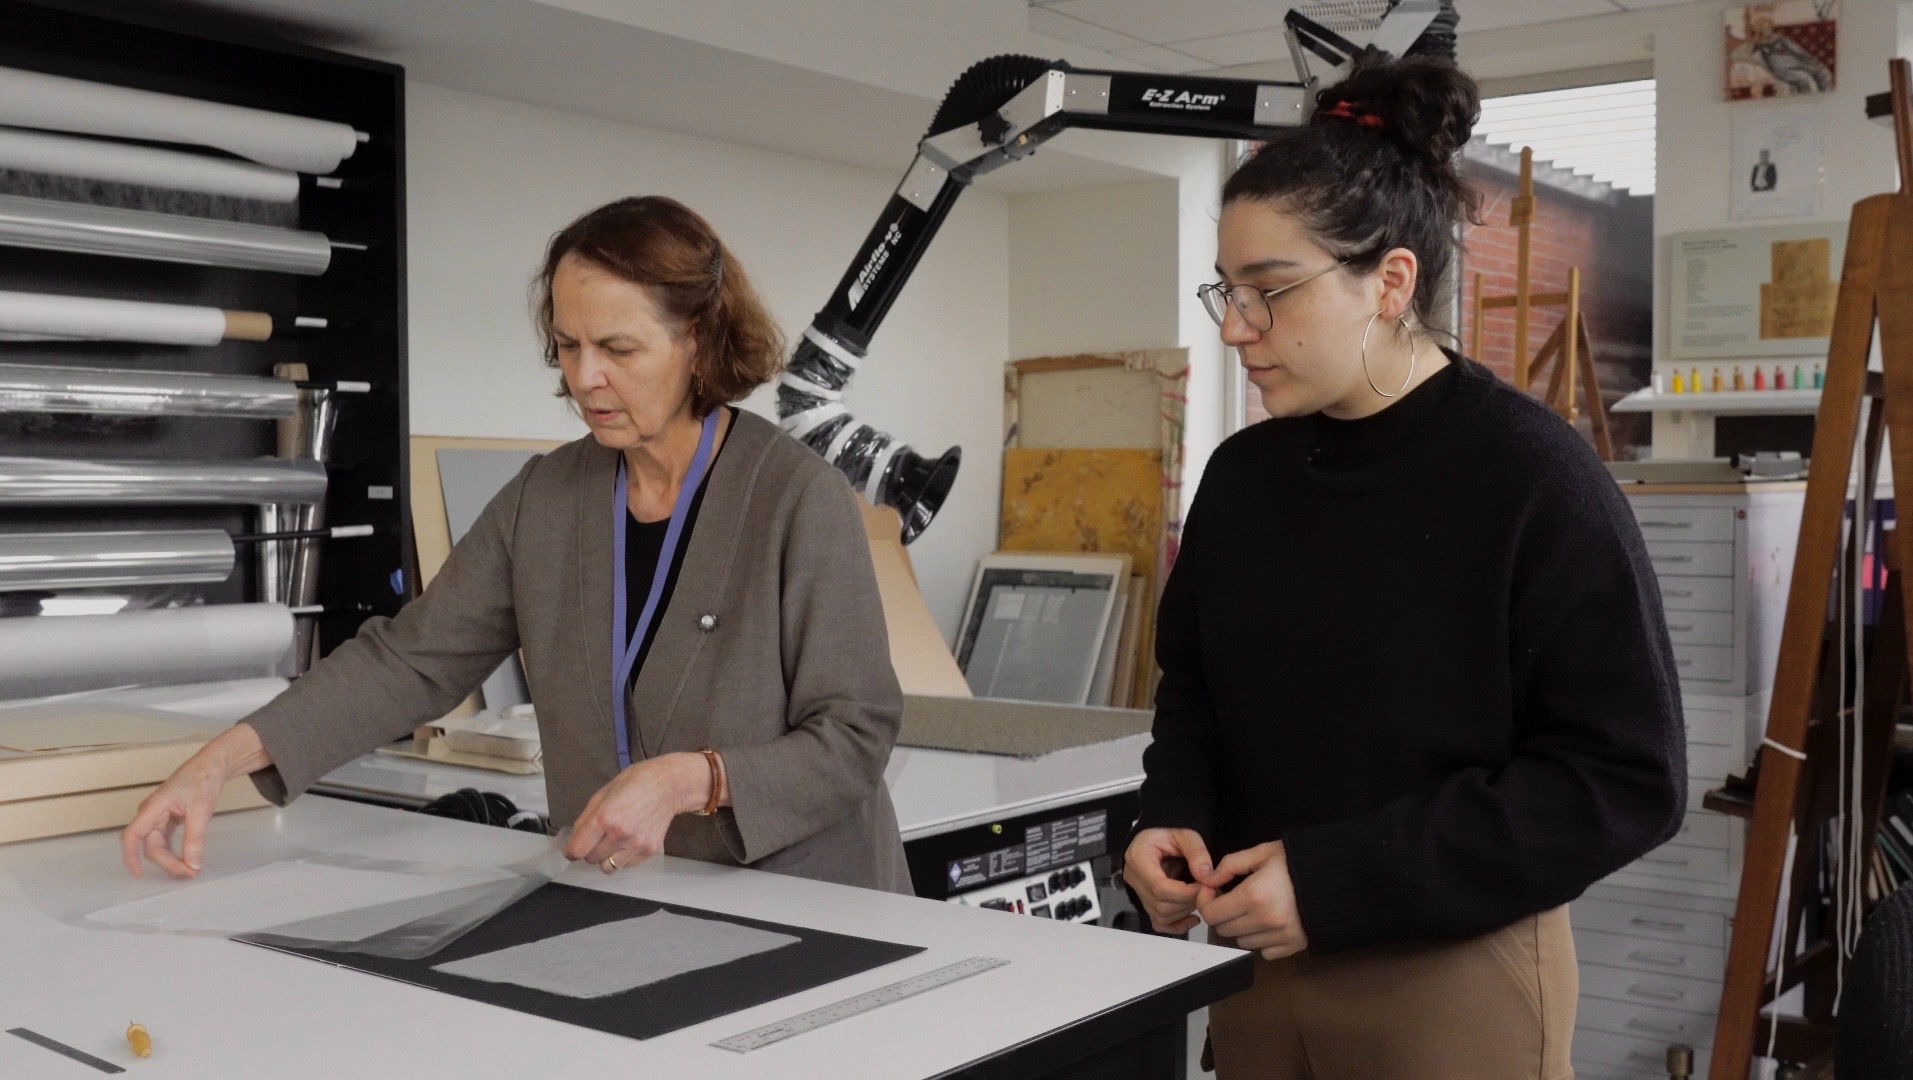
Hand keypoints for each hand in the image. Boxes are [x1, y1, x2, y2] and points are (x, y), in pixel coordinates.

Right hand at [120, 722, 270, 878]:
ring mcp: (159, 817)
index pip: (132, 836)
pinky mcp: (168, 820)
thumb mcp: (201, 809)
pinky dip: (175, 852)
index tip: (137, 874)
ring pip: (158, 846)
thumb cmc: (203, 779)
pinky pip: (166, 841)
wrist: (212, 765)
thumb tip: (192, 864)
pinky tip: (186, 859)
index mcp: (153, 807)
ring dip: (171, 860)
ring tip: (190, 870)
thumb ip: (195, 838)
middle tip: (190, 873)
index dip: (130, 857)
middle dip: (168, 863)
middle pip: (150, 846)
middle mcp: (151, 813)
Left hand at [563, 753, 718, 872]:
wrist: (669, 786)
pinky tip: (628, 841)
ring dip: (606, 857)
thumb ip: (586, 818)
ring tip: (614, 841)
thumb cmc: (634, 783)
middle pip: (591, 859)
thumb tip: (575, 840)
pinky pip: (625, 866)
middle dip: (590, 850)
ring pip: (607, 867)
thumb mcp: (603, 793)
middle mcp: (620, 835)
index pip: (577, 850)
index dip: (571, 851)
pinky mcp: (648, 851)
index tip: (573, 849)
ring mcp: (636, 845)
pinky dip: (621, 858)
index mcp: (604, 817)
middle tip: (599, 837)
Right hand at [1122, 828, 1214, 934]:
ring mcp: (1138, 891)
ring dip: (1185, 911)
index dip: (1184, 892)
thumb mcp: (1185, 833)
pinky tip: (1192, 918)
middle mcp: (1134, 877)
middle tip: (1207, 891)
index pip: (1158, 886)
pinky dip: (1176, 925)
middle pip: (1160, 904)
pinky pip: (1158, 922)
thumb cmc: (1169, 830)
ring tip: (1200, 897)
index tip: (1205, 888)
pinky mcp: (1145, 901)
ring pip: (1160, 915)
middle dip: (1188, 902)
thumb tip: (1206, 876)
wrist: (1159, 833)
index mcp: (1138, 857)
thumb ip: (1196, 852)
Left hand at [1196, 840, 1307, 959]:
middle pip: (1224, 930)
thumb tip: (1208, 880)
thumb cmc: (1298, 862)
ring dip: (1242, 928)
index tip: (1211, 892)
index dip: (1205, 902)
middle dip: (1222, 913)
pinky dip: (1263, 941)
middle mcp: (1265, 920)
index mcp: (1253, 895)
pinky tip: (1270, 923)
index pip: (1212, 914)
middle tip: (1233, 899)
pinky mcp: (1293, 946)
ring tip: (1254, 909)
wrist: (1337, 878)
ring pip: (1243, 943)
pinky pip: (1265, 952)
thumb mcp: (1263, 852)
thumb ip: (1231, 864)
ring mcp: (1280, 936)